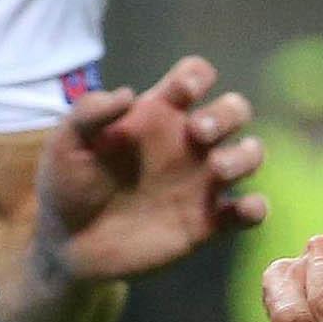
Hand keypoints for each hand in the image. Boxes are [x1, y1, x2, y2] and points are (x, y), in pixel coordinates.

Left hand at [35, 55, 266, 283]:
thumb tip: (129, 93)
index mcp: (156, 116)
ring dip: (245, 155)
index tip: (183, 92)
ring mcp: (200, 182)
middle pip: (234, 109)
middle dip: (227, 113)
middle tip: (197, 133)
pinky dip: (258, 208)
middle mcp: (186, 144)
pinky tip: (241, 209)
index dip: (197, 76)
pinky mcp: (208, 222)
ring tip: (217, 170)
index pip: (193, 77)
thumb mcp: (65, 144)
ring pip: (250, 154)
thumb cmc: (66, 185)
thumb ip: (88, 113)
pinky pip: (252, 210)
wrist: (67, 245)